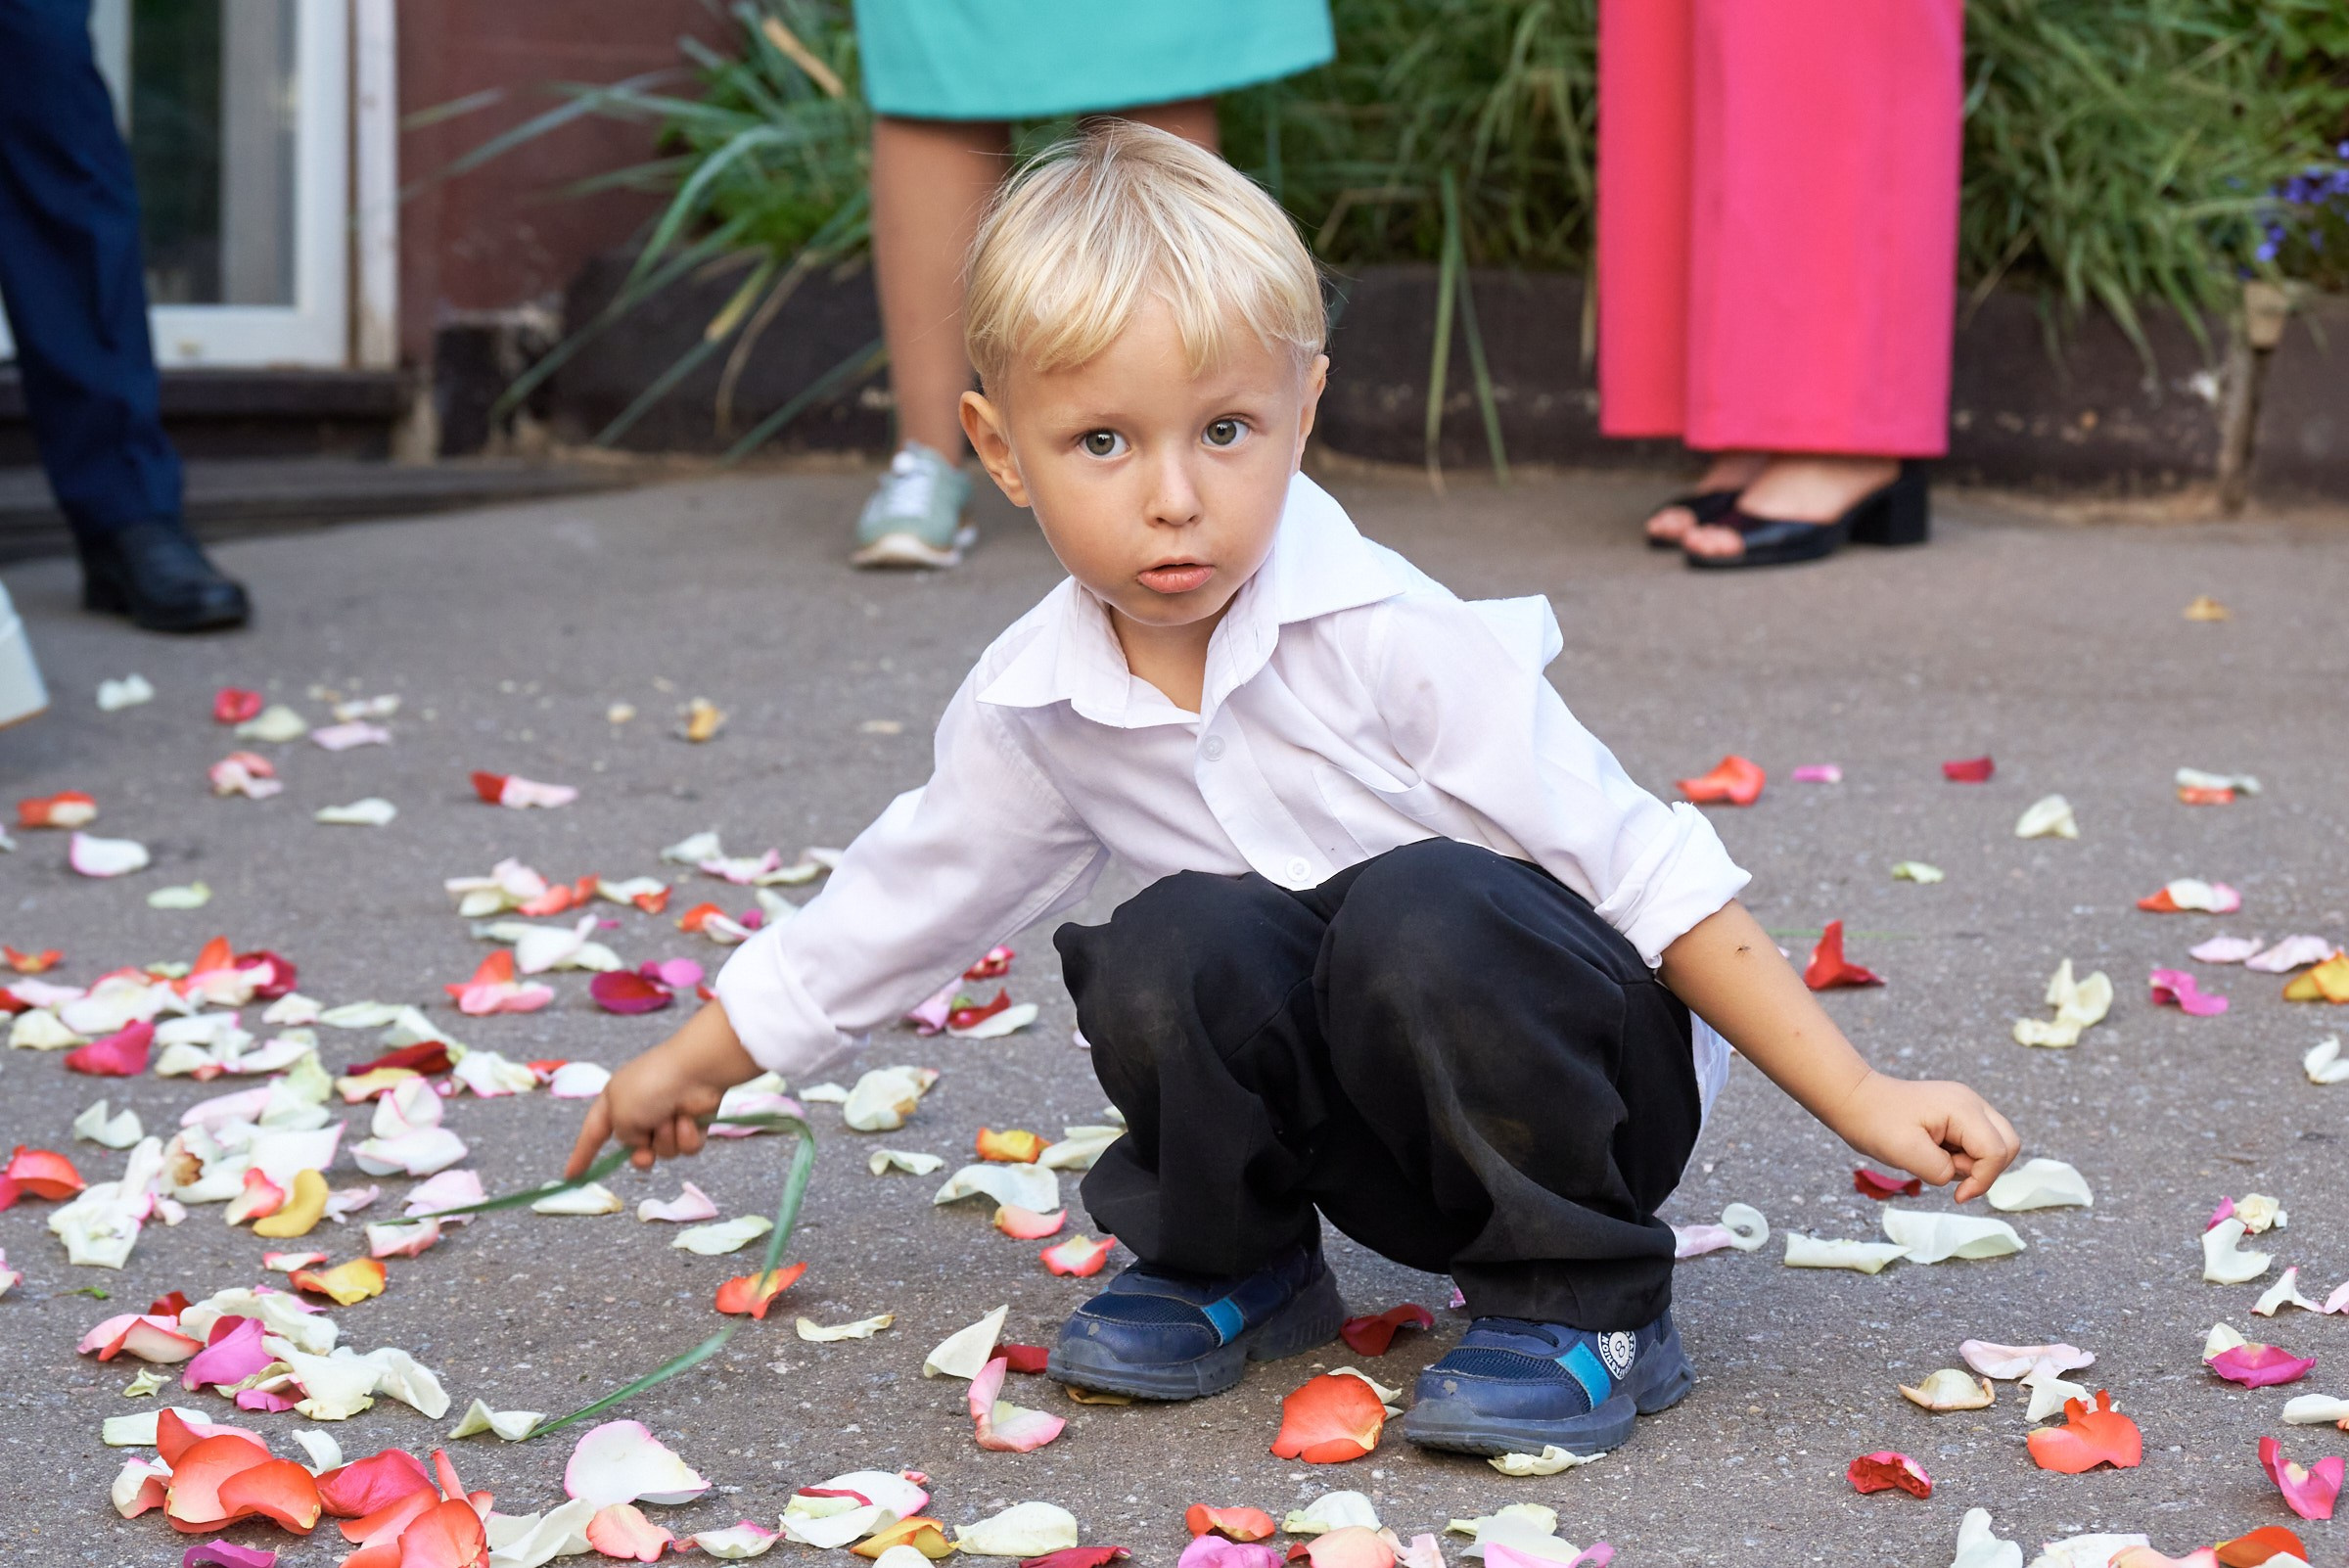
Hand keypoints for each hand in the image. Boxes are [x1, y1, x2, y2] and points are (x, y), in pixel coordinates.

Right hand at [565, 1001, 760, 1177]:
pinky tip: (690, 1118)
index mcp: (615, 1101)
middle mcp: (640, 1110)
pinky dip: (686, 1136)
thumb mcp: (620, 1113)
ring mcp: (668, 1116)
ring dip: (666, 1139)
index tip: (571, 1177)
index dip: (582, 1156)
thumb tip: (641, 1141)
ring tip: (672, 1118)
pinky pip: (686, 1147)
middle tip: (646, 1152)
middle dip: (642, 1154)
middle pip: (634, 1150)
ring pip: (663, 1151)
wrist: (697, 1071)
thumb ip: (623, 1136)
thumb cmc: (651, 1086)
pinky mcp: (692, 1122)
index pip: (593, 1134)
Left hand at [1826, 1070, 2020, 1202]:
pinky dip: (1962, 1156)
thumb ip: (1939, 1170)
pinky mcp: (1958, 1115)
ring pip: (1995, 1145)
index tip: (1957, 1196)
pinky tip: (1934, 1152)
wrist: (1855, 1101)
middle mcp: (1972, 1103)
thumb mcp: (1904, 1152)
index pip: (1997, 1151)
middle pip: (2008, 1144)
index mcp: (1963, 1108)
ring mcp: (1966, 1106)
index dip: (1983, 1179)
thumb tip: (1955, 1176)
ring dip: (1972, 1163)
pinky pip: (1976, 1142)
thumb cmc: (1875, 1123)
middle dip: (1985, 1169)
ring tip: (1935, 1158)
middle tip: (1947, 1170)